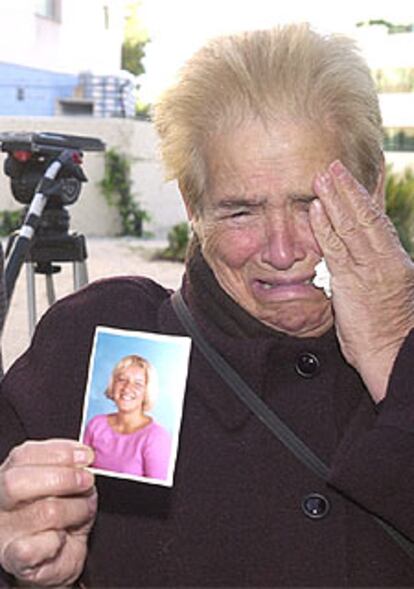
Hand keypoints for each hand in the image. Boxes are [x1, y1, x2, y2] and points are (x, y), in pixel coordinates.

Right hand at [0, 439, 95, 585]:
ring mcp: (3, 532)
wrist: (59, 556)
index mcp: (9, 474)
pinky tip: (61, 538)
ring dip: (75, 509)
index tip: (86, 456)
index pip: (24, 455)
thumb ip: (69, 465)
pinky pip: (34, 547)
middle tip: (87, 481)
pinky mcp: (13, 559)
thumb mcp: (67, 482)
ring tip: (83, 511)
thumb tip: (84, 456)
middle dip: (62, 478)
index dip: (59, 452)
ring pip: (42, 512)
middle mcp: (0, 501)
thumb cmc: (63, 514)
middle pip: (17, 482)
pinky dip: (56, 541)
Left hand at [311, 159, 413, 401]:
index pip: (379, 223)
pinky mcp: (352, 281)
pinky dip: (326, 226)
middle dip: (350, 189)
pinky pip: (337, 247)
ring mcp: (369, 268)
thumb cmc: (391, 333)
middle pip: (366, 216)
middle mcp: (384, 259)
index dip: (367, 199)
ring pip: (352, 225)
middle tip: (335, 167)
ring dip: (336, 199)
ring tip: (323, 176)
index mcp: (394, 261)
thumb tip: (360, 268)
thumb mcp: (388, 298)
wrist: (394, 355)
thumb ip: (374, 277)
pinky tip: (316, 209)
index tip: (358, 180)